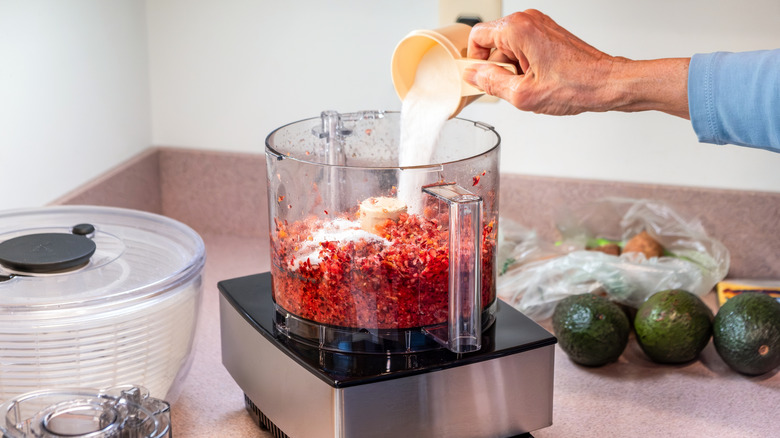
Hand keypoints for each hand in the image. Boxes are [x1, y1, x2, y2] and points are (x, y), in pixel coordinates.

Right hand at [465, 10, 689, 117]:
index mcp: (517, 29)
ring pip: (508, 48)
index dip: (475, 61)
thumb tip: (472, 75)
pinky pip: (523, 48)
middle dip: (497, 68)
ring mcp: (539, 25)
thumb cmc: (575, 85)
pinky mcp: (547, 33)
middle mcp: (528, 20)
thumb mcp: (522, 94)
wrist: (606, 83)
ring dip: (513, 69)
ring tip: (531, 85)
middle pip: (492, 43)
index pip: (476, 37)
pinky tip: (539, 80)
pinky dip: (525, 66)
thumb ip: (490, 82)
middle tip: (513, 86)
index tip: (480, 78)